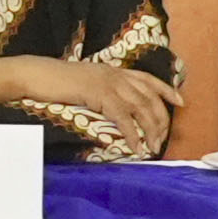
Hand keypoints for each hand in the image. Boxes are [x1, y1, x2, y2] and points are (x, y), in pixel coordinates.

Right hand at [0, 55, 182, 153]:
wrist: (37, 75)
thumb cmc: (55, 82)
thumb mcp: (84, 83)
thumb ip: (101, 92)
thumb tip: (113, 108)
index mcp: (112, 70)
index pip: (147, 79)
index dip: (166, 89)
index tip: (181, 102)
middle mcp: (114, 74)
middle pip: (148, 96)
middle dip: (160, 119)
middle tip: (162, 139)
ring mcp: (107, 82)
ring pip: (140, 107)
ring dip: (150, 130)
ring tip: (153, 148)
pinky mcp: (99, 94)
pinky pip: (123, 117)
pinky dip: (132, 134)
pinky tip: (135, 147)